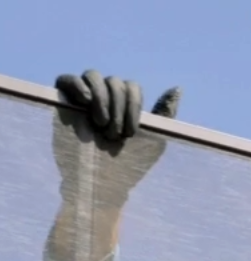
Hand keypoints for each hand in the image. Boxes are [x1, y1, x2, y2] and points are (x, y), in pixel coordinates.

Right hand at [53, 69, 180, 206]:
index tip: (132, 132)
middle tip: (114, 135)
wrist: (102, 184)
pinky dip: (77, 85)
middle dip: (117, 108)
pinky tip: (85, 101)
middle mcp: (105, 97)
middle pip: (114, 81)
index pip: (131, 87)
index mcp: (125, 104)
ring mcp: (84, 98)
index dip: (133, 106)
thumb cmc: (129, 165)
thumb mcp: (154, 141)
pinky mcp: (64, 102)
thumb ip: (163, 116)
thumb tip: (176, 89)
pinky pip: (68, 79)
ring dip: (102, 100)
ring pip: (93, 76)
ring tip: (101, 124)